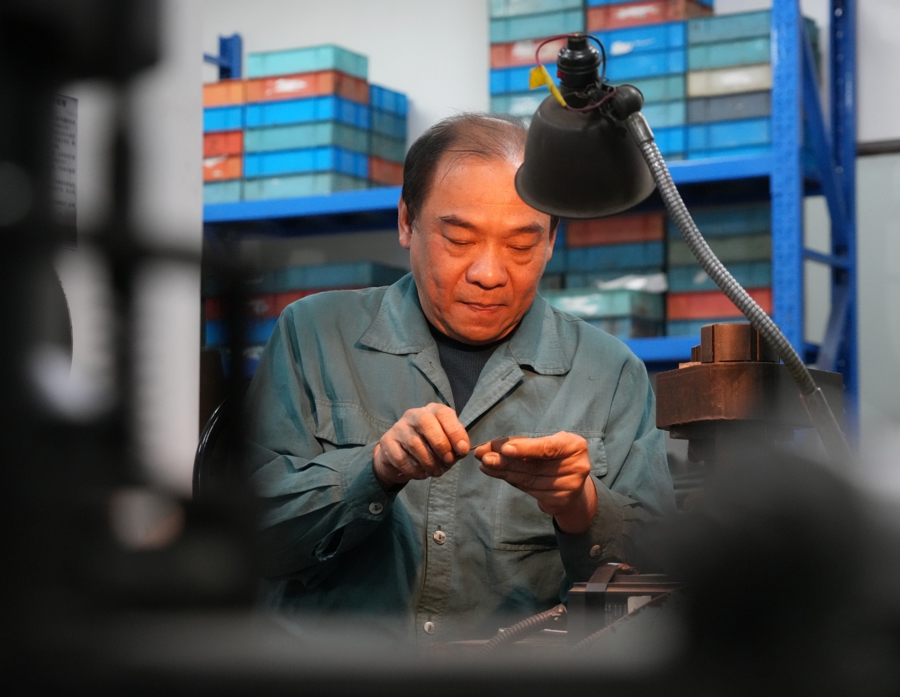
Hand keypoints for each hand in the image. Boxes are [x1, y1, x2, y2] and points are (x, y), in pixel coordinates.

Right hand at [373, 403, 469, 488]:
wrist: (400, 456)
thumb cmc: (429, 448)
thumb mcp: (446, 445)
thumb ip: (455, 446)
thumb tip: (461, 450)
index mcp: (432, 411)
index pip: (444, 414)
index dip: (455, 432)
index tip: (463, 450)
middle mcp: (414, 415)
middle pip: (426, 422)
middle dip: (440, 445)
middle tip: (448, 461)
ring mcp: (398, 427)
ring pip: (414, 443)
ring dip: (428, 462)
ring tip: (436, 472)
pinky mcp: (387, 442)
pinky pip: (401, 458)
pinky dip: (414, 469)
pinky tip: (422, 473)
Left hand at [474, 432, 597, 534]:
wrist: (573, 483)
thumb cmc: (555, 456)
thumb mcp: (546, 443)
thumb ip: (523, 444)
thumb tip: (492, 447)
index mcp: (574, 446)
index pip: (547, 448)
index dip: (525, 449)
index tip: (504, 449)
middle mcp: (577, 466)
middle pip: (534, 466)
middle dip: (506, 461)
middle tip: (484, 456)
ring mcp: (570, 486)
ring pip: (529, 479)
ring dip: (504, 472)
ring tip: (485, 465)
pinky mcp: (560, 501)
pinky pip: (529, 490)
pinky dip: (512, 481)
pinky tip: (498, 474)